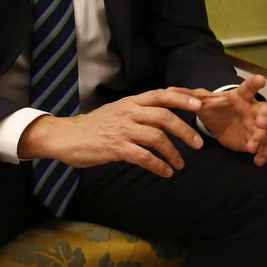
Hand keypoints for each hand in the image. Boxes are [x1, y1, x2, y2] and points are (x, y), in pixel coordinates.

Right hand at [18, 89, 203, 177]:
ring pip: (157, 137)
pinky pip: (143, 157)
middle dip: (185, 130)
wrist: (67, 137)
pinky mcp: (116, 148)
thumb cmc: (95, 126)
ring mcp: (122, 130)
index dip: (182, 99)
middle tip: (198, 144)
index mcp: (131, 102)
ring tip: (180, 164)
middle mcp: (129, 112)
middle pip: (165, 117)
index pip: (161, 95)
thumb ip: (139, 111)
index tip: (199, 105)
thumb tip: (164, 115)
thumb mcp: (118, 111)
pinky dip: (158, 165)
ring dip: (173, 153)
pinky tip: (165, 172)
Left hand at [172, 74, 266, 165]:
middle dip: (264, 117)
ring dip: (261, 138)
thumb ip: (188, 96)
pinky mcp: (255, 140)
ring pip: (265, 131)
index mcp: (240, 96)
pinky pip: (265, 147)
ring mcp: (256, 126)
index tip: (261, 79)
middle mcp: (252, 110)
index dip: (255, 83)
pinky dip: (264, 154)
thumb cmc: (215, 107)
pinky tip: (257, 161)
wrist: (219, 122)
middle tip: (259, 123)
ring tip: (252, 147)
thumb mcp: (202, 101)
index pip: (248, 88)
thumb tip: (168, 90)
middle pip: (264, 110)